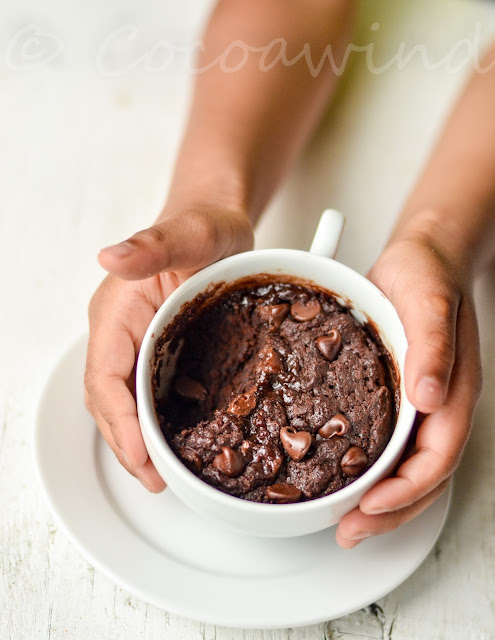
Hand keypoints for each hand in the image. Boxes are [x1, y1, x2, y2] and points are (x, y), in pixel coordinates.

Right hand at [84, 207, 253, 490]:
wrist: (216, 224)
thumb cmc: (204, 227)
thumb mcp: (190, 232)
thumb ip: (152, 246)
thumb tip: (108, 256)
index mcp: (118, 311)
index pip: (105, 375)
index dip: (119, 421)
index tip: (140, 456)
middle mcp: (120, 331)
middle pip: (109, 399)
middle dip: (126, 444)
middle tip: (155, 481)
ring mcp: (137, 343)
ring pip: (124, 402)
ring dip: (137, 441)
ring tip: (160, 475)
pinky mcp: (157, 350)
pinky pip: (146, 394)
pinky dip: (153, 424)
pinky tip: (174, 443)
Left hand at [336, 234, 482, 546]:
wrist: (419, 259)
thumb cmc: (427, 274)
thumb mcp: (427, 299)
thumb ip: (431, 346)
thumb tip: (430, 397)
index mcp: (452, 390)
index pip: (438, 457)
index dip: (406, 490)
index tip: (372, 507)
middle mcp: (437, 406)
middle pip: (423, 476)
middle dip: (390, 511)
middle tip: (350, 532)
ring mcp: (419, 406)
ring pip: (406, 468)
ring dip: (380, 501)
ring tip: (346, 522)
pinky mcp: (396, 398)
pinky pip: (388, 445)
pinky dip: (370, 470)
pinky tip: (343, 477)